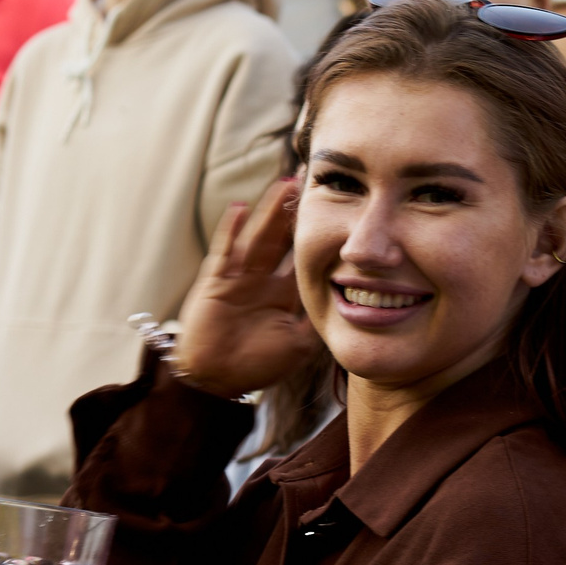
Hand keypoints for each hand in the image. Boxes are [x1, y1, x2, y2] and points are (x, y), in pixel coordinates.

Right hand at [172, 179, 320, 396]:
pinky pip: (225, 252)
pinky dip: (230, 230)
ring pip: (257, 237)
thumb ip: (318, 322)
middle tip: (308, 184)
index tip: (332, 209)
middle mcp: (261, 280)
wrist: (218, 380)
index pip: (300, 256)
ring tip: (283, 185)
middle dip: (292, 213)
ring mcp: (238, 278)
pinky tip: (239, 208)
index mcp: (281, 293)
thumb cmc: (257, 365)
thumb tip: (349, 306)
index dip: (314, 234)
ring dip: (269, 212)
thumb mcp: (300, 345)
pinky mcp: (216, 281)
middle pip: (280, 238)